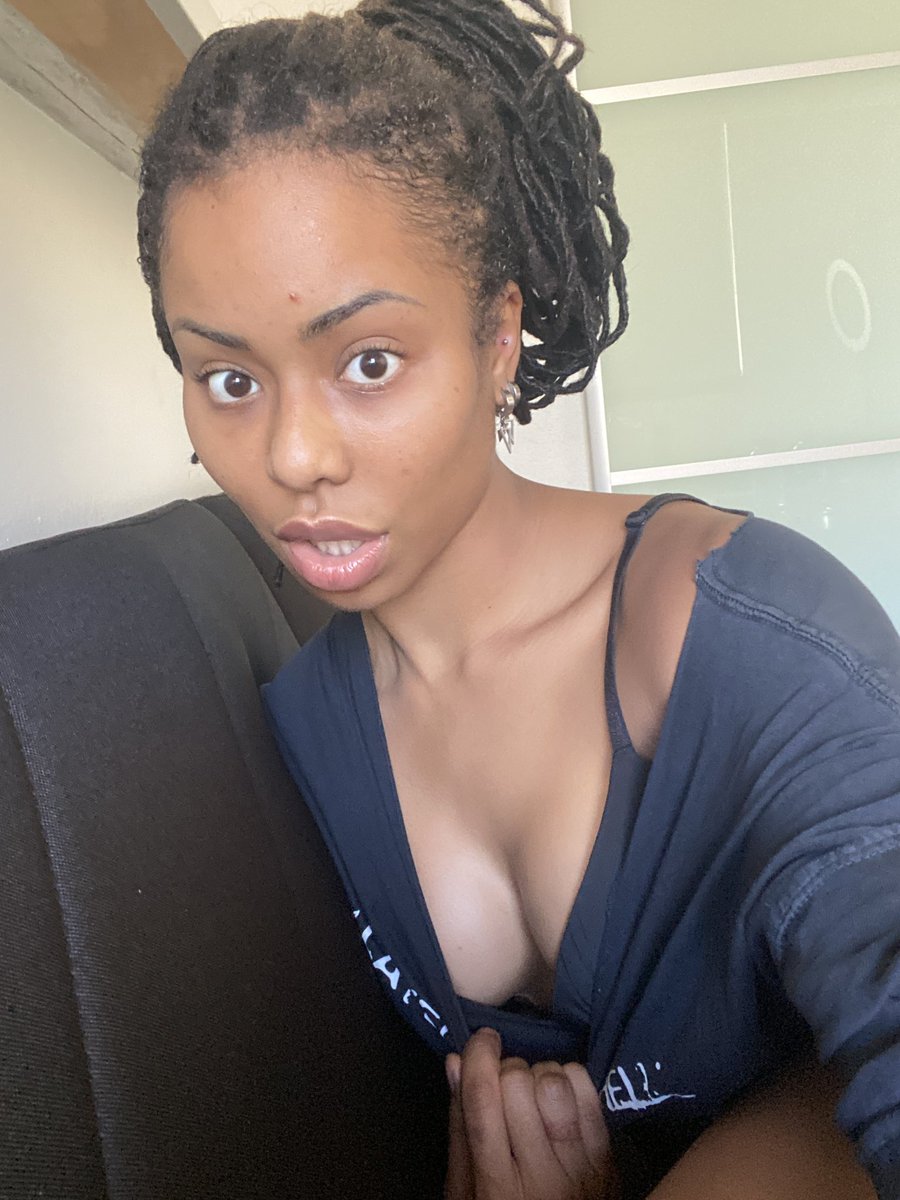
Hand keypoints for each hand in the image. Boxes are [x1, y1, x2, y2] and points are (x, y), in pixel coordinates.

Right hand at [444, 1027, 614, 1199]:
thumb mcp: (466, 1193)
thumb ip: (460, 1130)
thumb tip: (456, 1063)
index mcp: (496, 1186)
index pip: (483, 1101)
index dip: (479, 1057)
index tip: (481, 1041)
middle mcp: (540, 1173)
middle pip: (517, 1082)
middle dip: (507, 1072)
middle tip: (506, 1091)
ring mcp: (579, 1165)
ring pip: (554, 1081)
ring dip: (539, 1075)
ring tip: (534, 1097)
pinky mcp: (607, 1155)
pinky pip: (587, 1088)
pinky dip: (569, 1078)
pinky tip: (559, 1099)